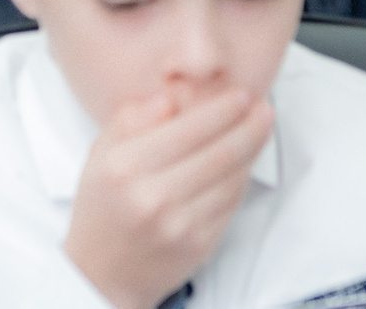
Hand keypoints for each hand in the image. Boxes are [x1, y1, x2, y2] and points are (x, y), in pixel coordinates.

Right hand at [64, 86, 273, 308]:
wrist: (102, 271)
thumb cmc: (104, 205)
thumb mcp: (101, 153)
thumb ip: (132, 118)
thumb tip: (173, 96)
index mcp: (125, 167)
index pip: (188, 130)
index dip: (221, 110)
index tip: (240, 95)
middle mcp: (151, 197)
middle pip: (217, 154)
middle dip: (249, 127)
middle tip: (264, 109)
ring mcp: (177, 225)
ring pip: (230, 179)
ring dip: (253, 150)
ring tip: (261, 128)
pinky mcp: (197, 245)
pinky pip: (230, 205)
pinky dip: (242, 179)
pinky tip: (246, 162)